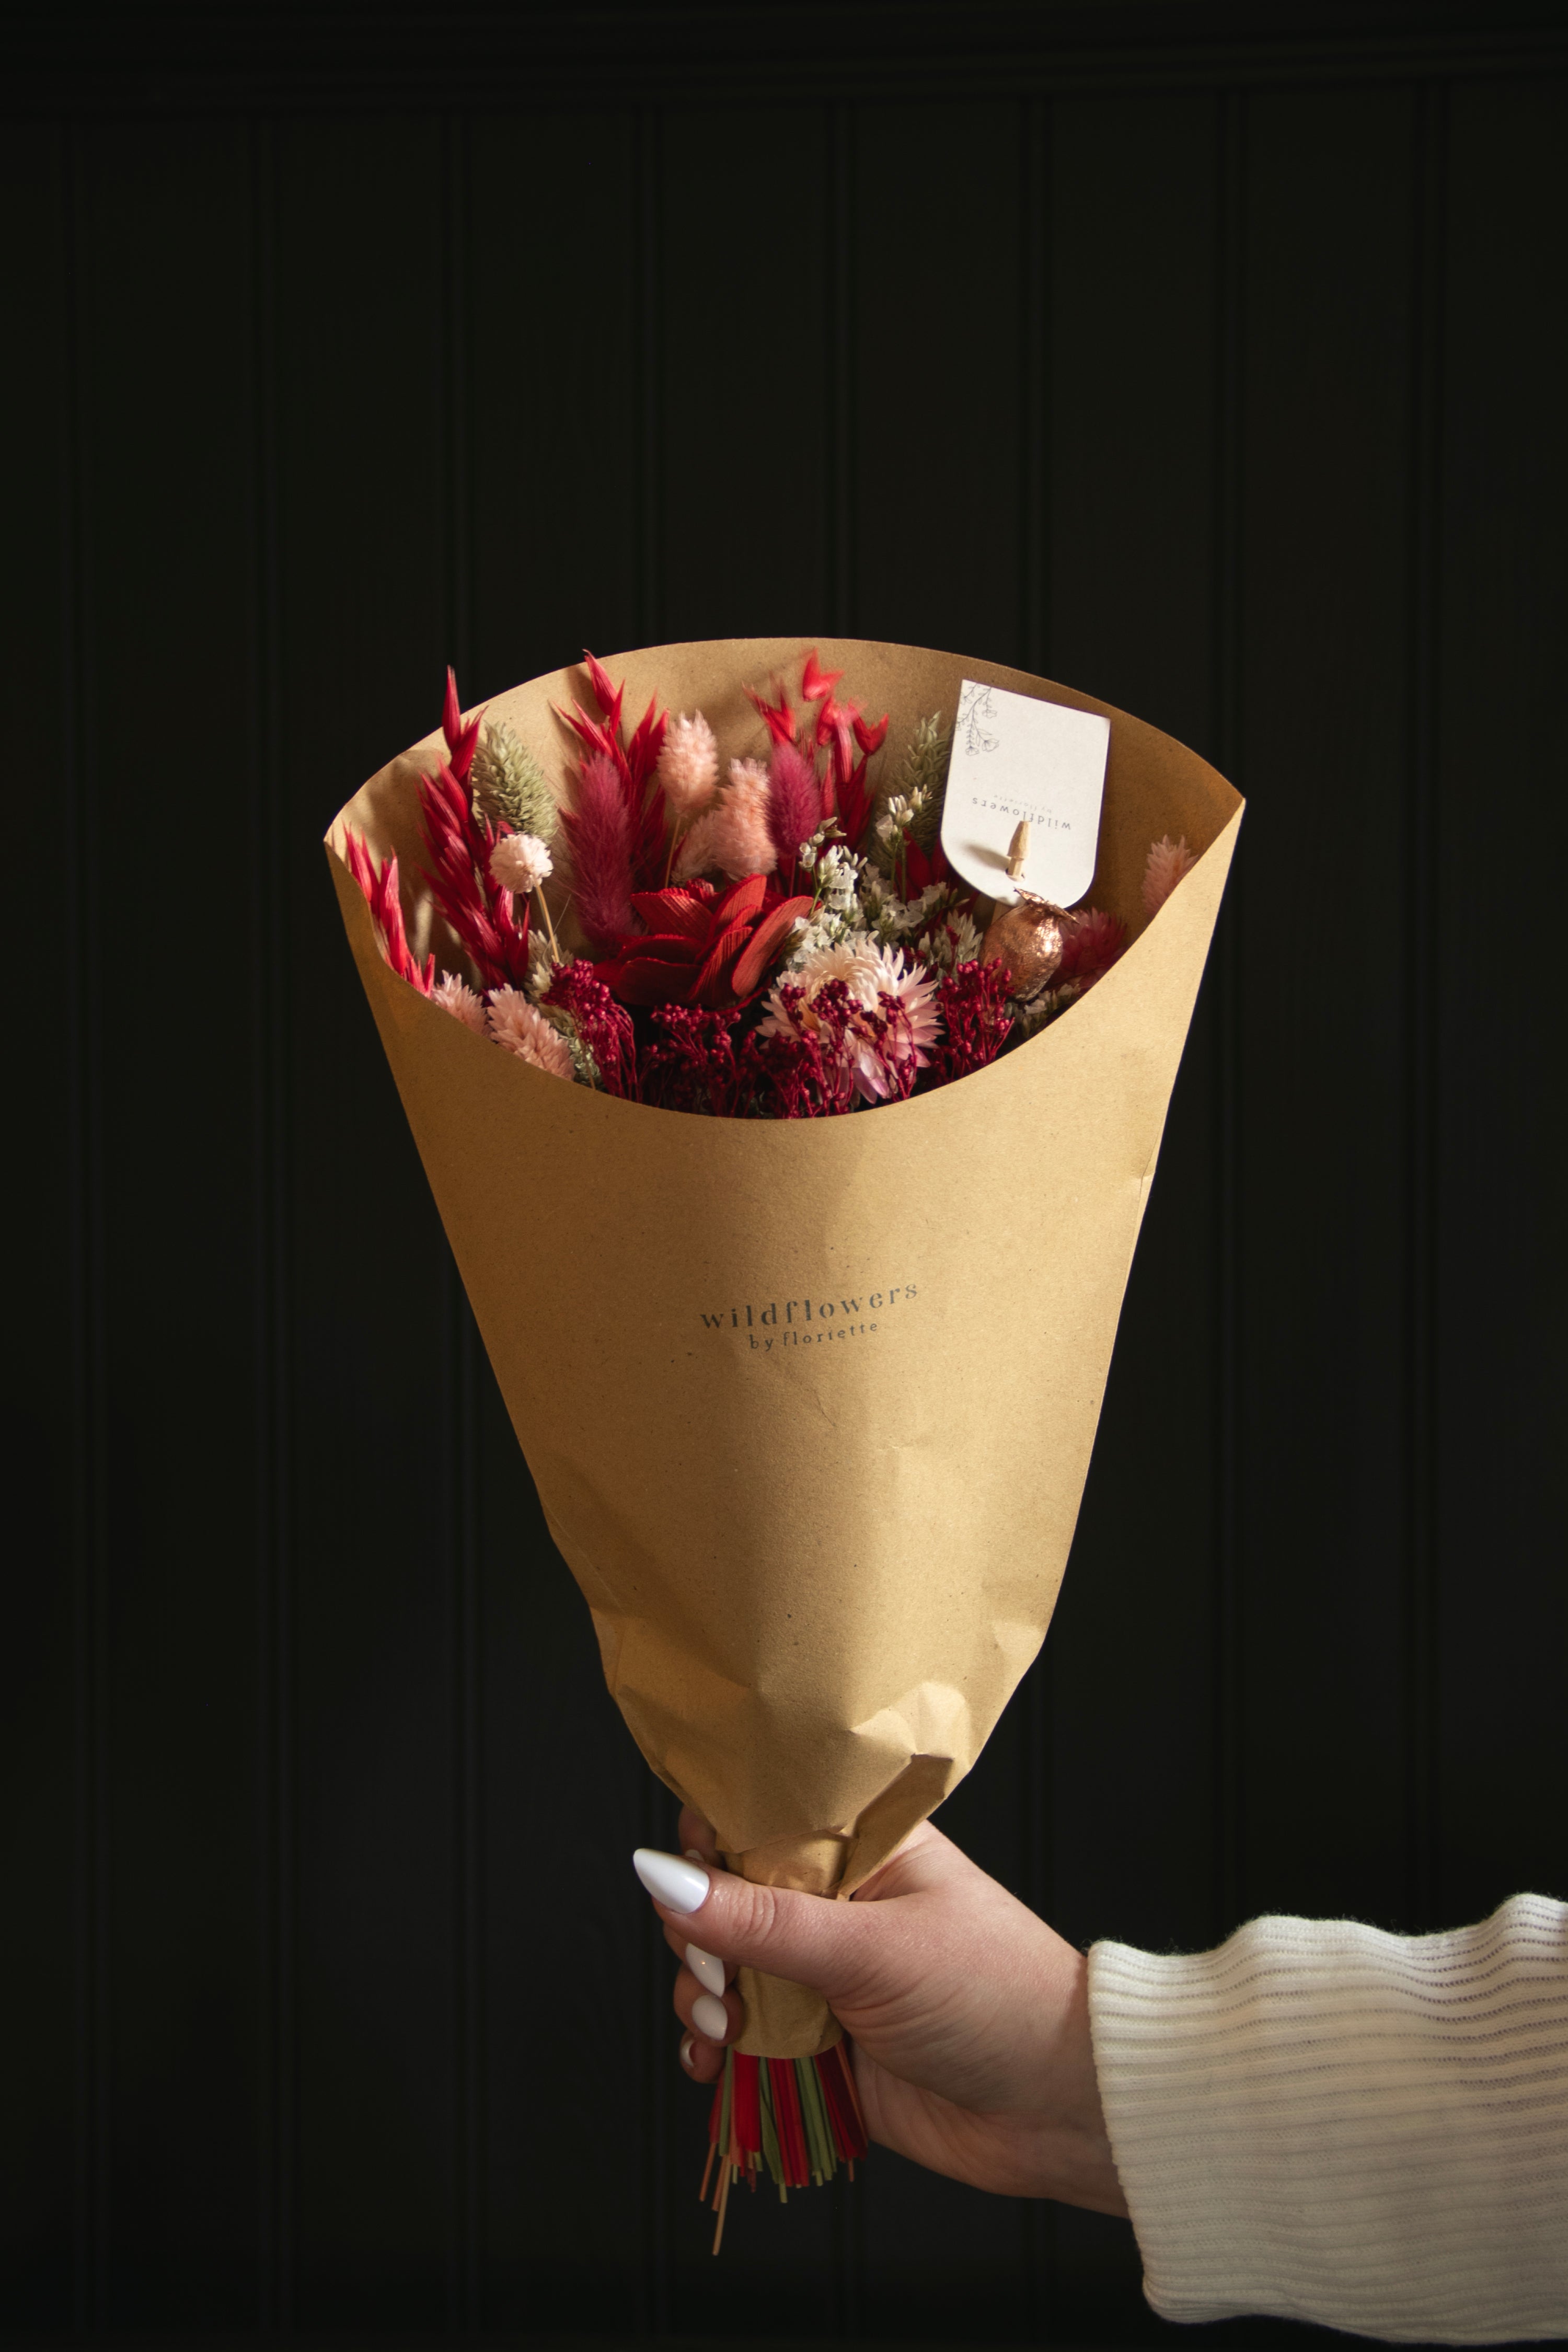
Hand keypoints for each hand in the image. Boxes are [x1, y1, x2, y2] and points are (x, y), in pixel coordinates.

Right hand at [640, 1811, 1127, 2215]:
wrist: (1059, 2111)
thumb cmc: (993, 1996)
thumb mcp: (873, 1948)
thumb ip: (763, 1920)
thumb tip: (660, 1872)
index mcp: (861, 1847)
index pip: (759, 1818)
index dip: (708, 1842)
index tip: (681, 1876)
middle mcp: (837, 1905)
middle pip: (725, 1899)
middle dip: (697, 1934)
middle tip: (717, 1972)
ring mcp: (824, 1977)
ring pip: (724, 1970)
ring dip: (701, 1996)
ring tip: (721, 2025)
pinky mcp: (817, 2047)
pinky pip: (740, 2038)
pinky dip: (714, 2049)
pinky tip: (713, 2060)